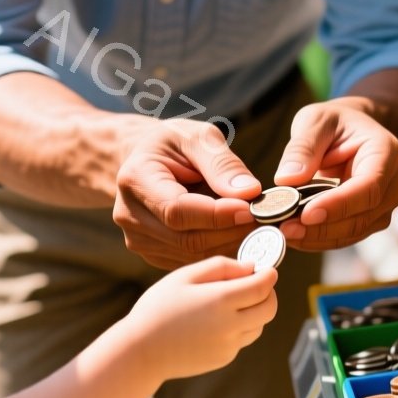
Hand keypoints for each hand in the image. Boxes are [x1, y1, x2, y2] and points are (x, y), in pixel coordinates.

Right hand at [113, 120, 262, 269]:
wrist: (144, 159)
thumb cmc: (174, 143)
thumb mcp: (198, 137)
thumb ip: (222, 163)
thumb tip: (249, 193)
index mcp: (136, 179)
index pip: (178, 210)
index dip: (217, 215)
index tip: (251, 209)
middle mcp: (130, 215)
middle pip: (186, 238)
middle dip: (231, 232)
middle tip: (266, 222)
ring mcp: (138, 240)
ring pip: (192, 255)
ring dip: (230, 245)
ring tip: (257, 228)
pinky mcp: (152, 254)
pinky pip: (191, 261)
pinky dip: (220, 252)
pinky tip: (238, 236)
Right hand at [124, 257, 277, 378]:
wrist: (141, 350)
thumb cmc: (158, 307)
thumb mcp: (184, 276)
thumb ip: (220, 267)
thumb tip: (250, 268)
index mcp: (220, 301)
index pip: (262, 287)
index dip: (269, 275)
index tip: (267, 269)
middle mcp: (230, 326)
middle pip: (269, 308)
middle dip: (268, 293)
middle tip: (255, 283)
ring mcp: (229, 346)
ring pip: (259, 324)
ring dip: (255, 310)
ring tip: (231, 301)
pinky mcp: (224, 358)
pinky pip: (243, 338)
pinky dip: (240, 326)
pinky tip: (215, 319)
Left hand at [272, 100, 397, 251]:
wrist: (351, 132)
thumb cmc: (335, 122)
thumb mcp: (315, 120)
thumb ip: (303, 147)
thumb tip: (286, 179)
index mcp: (386, 153)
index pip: (368, 187)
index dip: (339, 205)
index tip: (306, 214)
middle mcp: (392, 184)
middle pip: (362, 217)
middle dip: (322, 228)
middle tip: (285, 229)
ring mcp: (383, 206)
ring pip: (353, 233)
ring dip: (317, 238)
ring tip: (284, 233)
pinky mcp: (368, 220)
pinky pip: (345, 236)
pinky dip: (318, 239)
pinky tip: (294, 234)